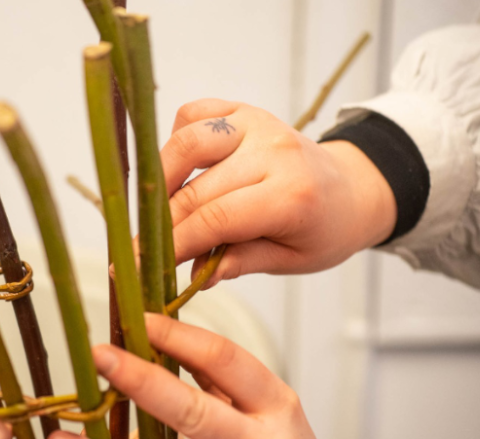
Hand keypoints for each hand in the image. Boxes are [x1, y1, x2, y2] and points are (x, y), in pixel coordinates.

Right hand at [161, 98, 395, 284]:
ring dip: (160, 179)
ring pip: (188, 142)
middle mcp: (273, 151)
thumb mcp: (291, 259)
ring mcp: (257, 124)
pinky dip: (176, 140)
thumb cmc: (322, 230)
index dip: (175, 244)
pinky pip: (196, 114)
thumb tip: (195, 276)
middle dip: (160, 224)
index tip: (144, 264)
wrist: (350, 189)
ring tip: (154, 212)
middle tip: (139, 250)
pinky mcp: (245, 111)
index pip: (216, 220)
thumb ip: (242, 263)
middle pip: (196, 188)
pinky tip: (178, 172)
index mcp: (292, 195)